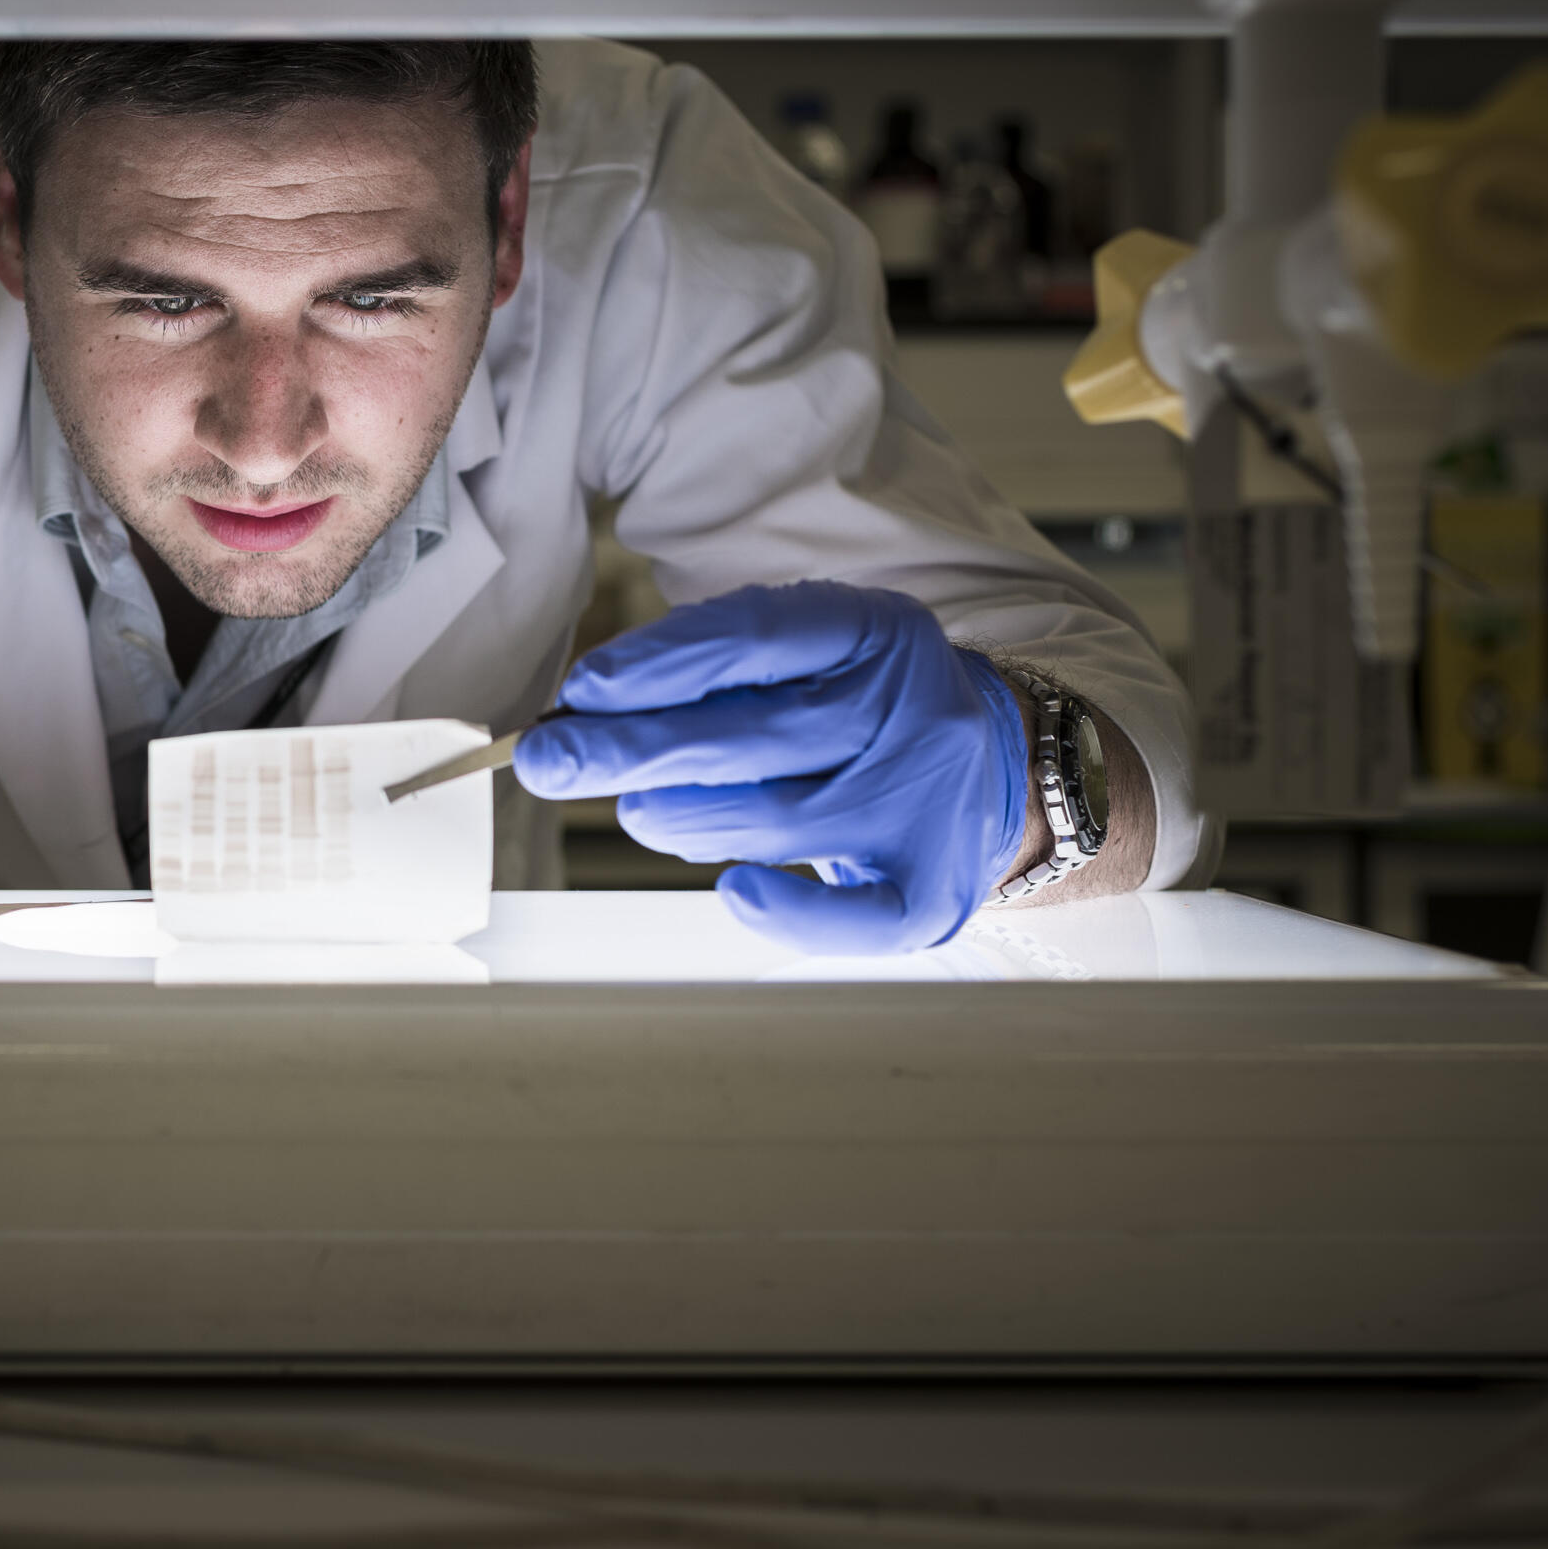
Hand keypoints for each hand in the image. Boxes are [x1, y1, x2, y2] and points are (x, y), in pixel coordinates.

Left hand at [511, 580, 1028, 953]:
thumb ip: (717, 673)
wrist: (998, 769)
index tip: (582, 689)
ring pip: (782, 819)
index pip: (756, 639)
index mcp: (876, 632)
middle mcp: (911, 711)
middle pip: (756, 736)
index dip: (661, 664)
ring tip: (636, 811)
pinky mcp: (933, 888)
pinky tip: (733, 889)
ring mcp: (926, 803)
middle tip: (549, 759)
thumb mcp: (813, 657)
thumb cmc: (862, 713)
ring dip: (682, 819)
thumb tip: (586, 711)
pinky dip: (784, 911)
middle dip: (635, 749)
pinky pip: (853, 916)